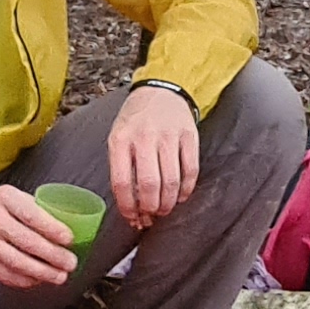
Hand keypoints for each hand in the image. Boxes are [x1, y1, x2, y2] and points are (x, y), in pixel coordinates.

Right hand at [0, 184, 78, 290]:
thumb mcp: (7, 194)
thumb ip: (30, 208)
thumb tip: (61, 224)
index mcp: (4, 199)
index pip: (33, 216)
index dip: (54, 230)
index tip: (69, 239)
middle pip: (29, 243)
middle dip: (54, 256)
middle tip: (70, 263)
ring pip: (19, 263)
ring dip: (43, 273)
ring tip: (59, 276)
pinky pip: (5, 274)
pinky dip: (24, 280)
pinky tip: (37, 279)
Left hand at [107, 84, 200, 229]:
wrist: (160, 91)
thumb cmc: (136, 121)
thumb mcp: (118, 138)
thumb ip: (122, 170)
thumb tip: (132, 209)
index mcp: (121, 140)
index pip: (122, 183)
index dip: (128, 207)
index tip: (132, 218)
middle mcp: (144, 137)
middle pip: (150, 185)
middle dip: (151, 208)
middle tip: (151, 215)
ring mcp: (169, 136)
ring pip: (171, 181)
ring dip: (169, 203)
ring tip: (165, 209)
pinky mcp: (189, 136)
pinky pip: (191, 170)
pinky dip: (186, 189)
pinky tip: (181, 196)